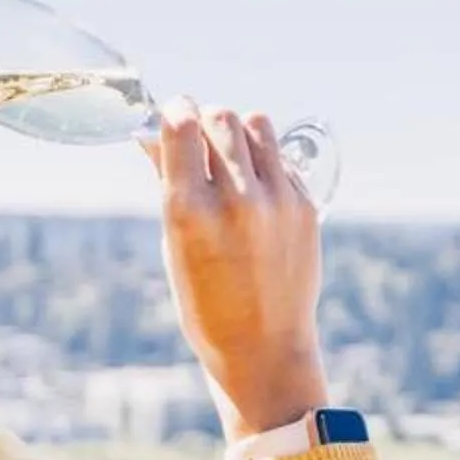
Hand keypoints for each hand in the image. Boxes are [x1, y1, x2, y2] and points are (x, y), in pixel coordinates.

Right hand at [145, 100, 329, 439]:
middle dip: (204, 121)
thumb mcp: (173, 244)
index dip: (174, 112)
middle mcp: (236, 200)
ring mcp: (277, 202)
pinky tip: (255, 187)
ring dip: (238, 132)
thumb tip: (153, 131)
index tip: (172, 115)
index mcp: (190, 212)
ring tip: (231, 158)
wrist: (263, 347)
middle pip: (220, 117)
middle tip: (200, 141)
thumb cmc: (204, 300)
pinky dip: (264, 160)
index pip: (182, 125)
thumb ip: (168, 182)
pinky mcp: (306, 206)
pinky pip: (281, 156)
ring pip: (256, 123)